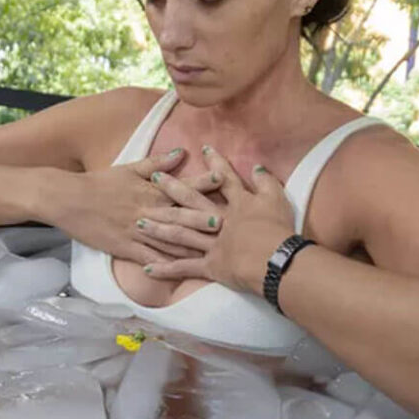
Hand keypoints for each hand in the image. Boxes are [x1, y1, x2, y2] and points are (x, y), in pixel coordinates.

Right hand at [46, 148, 223, 265]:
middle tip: (230, 223)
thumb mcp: (129, 168)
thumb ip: (158, 162)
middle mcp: (148, 210)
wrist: (69, 199)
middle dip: (205, 220)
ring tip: (215, 252)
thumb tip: (183, 152)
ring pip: (170, 240)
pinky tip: (182, 273)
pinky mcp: (126, 247)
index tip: (224, 179)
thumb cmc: (100, 182)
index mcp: (151, 189)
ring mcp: (138, 230)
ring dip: (193, 246)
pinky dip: (166, 265)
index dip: (204, 183)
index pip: (182, 185)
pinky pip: (150, 258)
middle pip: (181, 215)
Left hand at [138, 148, 294, 292]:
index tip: (204, 150)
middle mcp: (218, 220)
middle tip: (154, 178)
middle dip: (171, 189)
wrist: (278, 261)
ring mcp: (211, 243)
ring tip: (139, 223)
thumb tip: (257, 166)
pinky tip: (148, 268)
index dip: (215, 164)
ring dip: (158, 228)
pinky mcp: (210, 265)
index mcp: (237, 204)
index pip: (224, 179)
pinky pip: (184, 268)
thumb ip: (267, 182)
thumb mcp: (278, 201)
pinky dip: (165, 269)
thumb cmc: (279, 231)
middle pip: (191, 201)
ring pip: (179, 233)